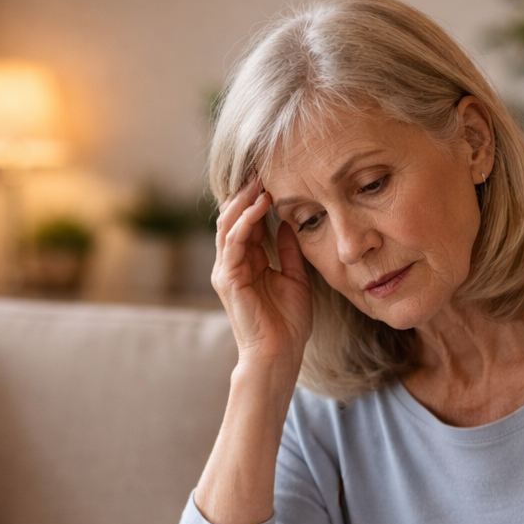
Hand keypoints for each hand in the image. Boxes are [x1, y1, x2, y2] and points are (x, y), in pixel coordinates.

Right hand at [211, 175, 311, 367]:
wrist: (279, 353)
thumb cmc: (287, 323)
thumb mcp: (295, 278)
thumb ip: (289, 251)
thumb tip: (288, 222)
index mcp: (248, 264)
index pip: (247, 224)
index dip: (257, 200)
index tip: (274, 178)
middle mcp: (233, 264)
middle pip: (233, 219)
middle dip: (246, 194)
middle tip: (263, 170)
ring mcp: (227, 271)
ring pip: (228, 225)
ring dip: (244, 201)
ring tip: (260, 181)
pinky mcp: (228, 278)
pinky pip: (233, 241)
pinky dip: (245, 221)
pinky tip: (260, 205)